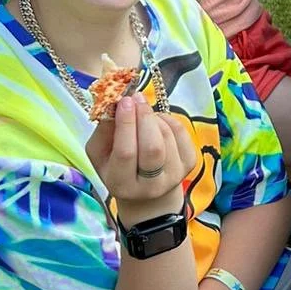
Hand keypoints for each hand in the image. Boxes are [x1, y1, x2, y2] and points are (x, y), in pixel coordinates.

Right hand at [87, 95, 197, 224]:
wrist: (146, 190)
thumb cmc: (117, 167)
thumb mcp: (100, 154)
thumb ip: (103, 131)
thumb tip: (114, 103)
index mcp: (122, 185)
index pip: (126, 153)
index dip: (126, 124)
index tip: (124, 101)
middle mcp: (151, 186)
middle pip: (153, 147)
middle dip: (144, 117)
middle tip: (136, 98)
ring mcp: (174, 176)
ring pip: (168, 136)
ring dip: (154, 117)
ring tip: (142, 111)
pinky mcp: (190, 164)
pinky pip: (181, 133)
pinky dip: (168, 119)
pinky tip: (156, 120)